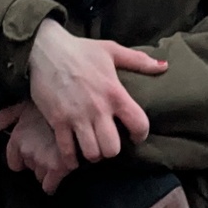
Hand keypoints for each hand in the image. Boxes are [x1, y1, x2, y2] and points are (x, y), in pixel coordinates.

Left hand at [0, 98, 75, 192]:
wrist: (77, 111)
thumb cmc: (51, 106)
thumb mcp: (25, 106)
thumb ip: (5, 118)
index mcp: (18, 137)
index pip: (14, 162)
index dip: (23, 159)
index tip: (33, 153)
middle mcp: (27, 151)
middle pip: (29, 168)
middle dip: (38, 161)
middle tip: (49, 148)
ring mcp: (42, 160)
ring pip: (40, 176)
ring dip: (47, 169)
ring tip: (57, 155)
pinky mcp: (57, 168)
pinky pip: (49, 186)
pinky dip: (52, 184)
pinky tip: (58, 175)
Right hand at [7, 20, 166, 175]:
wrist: (43, 49)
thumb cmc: (80, 50)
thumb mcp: (112, 50)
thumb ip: (139, 61)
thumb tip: (164, 66)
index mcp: (115, 92)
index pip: (139, 124)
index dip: (140, 135)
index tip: (135, 136)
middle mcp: (98, 108)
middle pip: (112, 148)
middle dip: (112, 150)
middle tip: (108, 143)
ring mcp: (77, 117)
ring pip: (92, 153)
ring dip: (93, 154)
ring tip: (91, 148)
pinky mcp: (58, 121)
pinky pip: (67, 151)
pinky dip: (71, 159)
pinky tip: (73, 156)